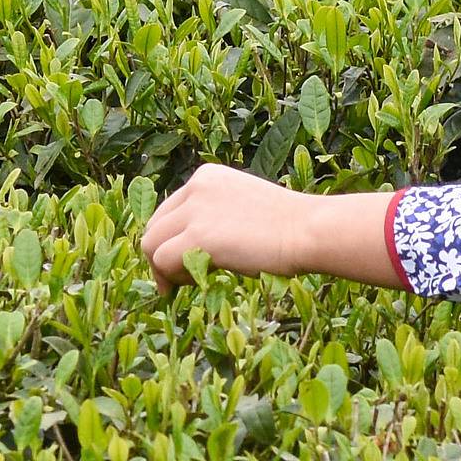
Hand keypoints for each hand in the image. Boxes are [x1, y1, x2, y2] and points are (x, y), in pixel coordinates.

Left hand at [140, 166, 405, 293]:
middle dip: (160, 256)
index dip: (169, 240)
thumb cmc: (288, 227)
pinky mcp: (198, 235)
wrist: (309, 230)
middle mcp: (195, 187)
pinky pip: (162, 260)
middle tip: (177, 281)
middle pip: (153, 227)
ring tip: (187, 283)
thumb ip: (214, 218)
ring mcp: (195, 210)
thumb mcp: (242, 209)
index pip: (167, 211)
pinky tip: (195, 283)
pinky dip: (171, 277)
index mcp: (206, 177)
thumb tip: (187, 248)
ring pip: (151, 244)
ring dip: (163, 269)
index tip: (179, 263)